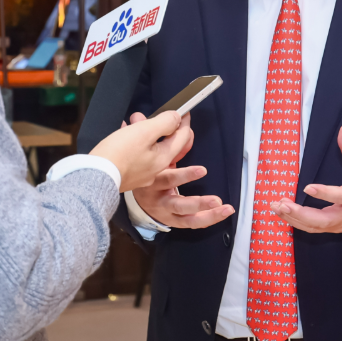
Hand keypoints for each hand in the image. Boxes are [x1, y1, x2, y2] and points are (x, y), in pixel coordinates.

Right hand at [90, 111, 193, 192]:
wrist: (95, 175)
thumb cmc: (119, 153)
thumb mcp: (144, 131)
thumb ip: (164, 123)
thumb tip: (176, 118)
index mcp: (163, 158)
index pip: (182, 137)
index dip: (184, 122)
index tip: (184, 111)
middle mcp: (155, 169)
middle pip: (166, 144)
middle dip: (163, 126)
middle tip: (157, 113)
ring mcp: (141, 174)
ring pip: (150, 148)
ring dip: (146, 132)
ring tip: (135, 120)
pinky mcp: (128, 174)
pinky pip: (137, 155)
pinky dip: (135, 142)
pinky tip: (124, 134)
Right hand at [129, 113, 234, 228]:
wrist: (117, 186)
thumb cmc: (137, 165)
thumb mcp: (144, 149)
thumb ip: (155, 135)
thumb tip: (156, 118)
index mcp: (151, 181)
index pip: (169, 176)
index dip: (186, 174)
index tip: (203, 171)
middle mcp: (158, 198)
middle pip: (178, 204)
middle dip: (198, 202)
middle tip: (216, 199)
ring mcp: (165, 211)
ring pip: (187, 217)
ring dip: (208, 214)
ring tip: (225, 207)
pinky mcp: (172, 220)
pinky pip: (191, 222)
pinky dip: (207, 219)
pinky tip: (223, 212)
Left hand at [271, 124, 341, 233]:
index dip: (326, 194)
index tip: (308, 187)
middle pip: (325, 220)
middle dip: (301, 213)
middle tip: (282, 203)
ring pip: (317, 227)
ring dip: (295, 219)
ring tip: (276, 207)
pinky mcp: (337, 228)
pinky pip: (316, 229)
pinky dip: (298, 223)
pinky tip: (284, 214)